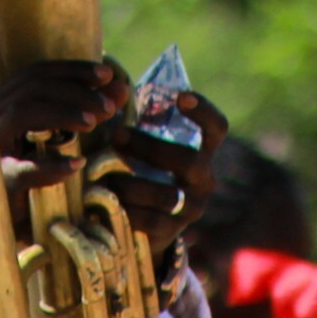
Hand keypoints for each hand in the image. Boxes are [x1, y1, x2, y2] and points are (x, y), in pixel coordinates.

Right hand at [0, 57, 125, 193]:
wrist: (0, 218)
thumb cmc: (34, 170)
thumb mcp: (63, 136)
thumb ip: (89, 109)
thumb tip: (120, 87)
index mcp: (4, 104)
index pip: (36, 74)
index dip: (72, 70)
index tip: (107, 74)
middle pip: (32, 88)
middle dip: (76, 91)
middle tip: (109, 106)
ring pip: (22, 112)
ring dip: (63, 114)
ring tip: (93, 125)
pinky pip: (21, 168)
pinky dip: (51, 165)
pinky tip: (77, 165)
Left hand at [95, 87, 226, 257]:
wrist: (139, 223)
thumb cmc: (136, 170)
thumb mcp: (138, 146)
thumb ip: (132, 121)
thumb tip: (113, 87)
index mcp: (201, 152)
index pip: (216, 129)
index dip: (204, 112)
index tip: (181, 96)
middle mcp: (204, 179)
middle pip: (189, 161)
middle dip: (149, 147)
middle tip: (117, 136)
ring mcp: (192, 206)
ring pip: (167, 194)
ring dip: (129, 182)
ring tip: (100, 175)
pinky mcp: (172, 230)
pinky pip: (150, 220)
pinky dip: (124, 208)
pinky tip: (103, 200)